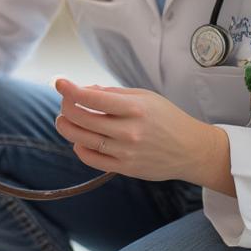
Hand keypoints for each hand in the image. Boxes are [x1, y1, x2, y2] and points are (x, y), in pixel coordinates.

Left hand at [53, 77, 233, 193]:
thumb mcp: (145, 97)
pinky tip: (79, 139)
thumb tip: (84, 90)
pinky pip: (92, 159)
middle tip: (64, 102)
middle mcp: (129, 131)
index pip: (93, 98)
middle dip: (65, 107)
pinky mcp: (125, 168)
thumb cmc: (167, 118)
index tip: (59, 82)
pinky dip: (79, 148)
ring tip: (64, 120)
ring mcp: (126, 152)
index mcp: (135, 109)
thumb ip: (113, 94)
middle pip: (82, 118)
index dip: (70, 89)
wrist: (192, 150)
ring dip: (66, 127)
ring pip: (82, 139)